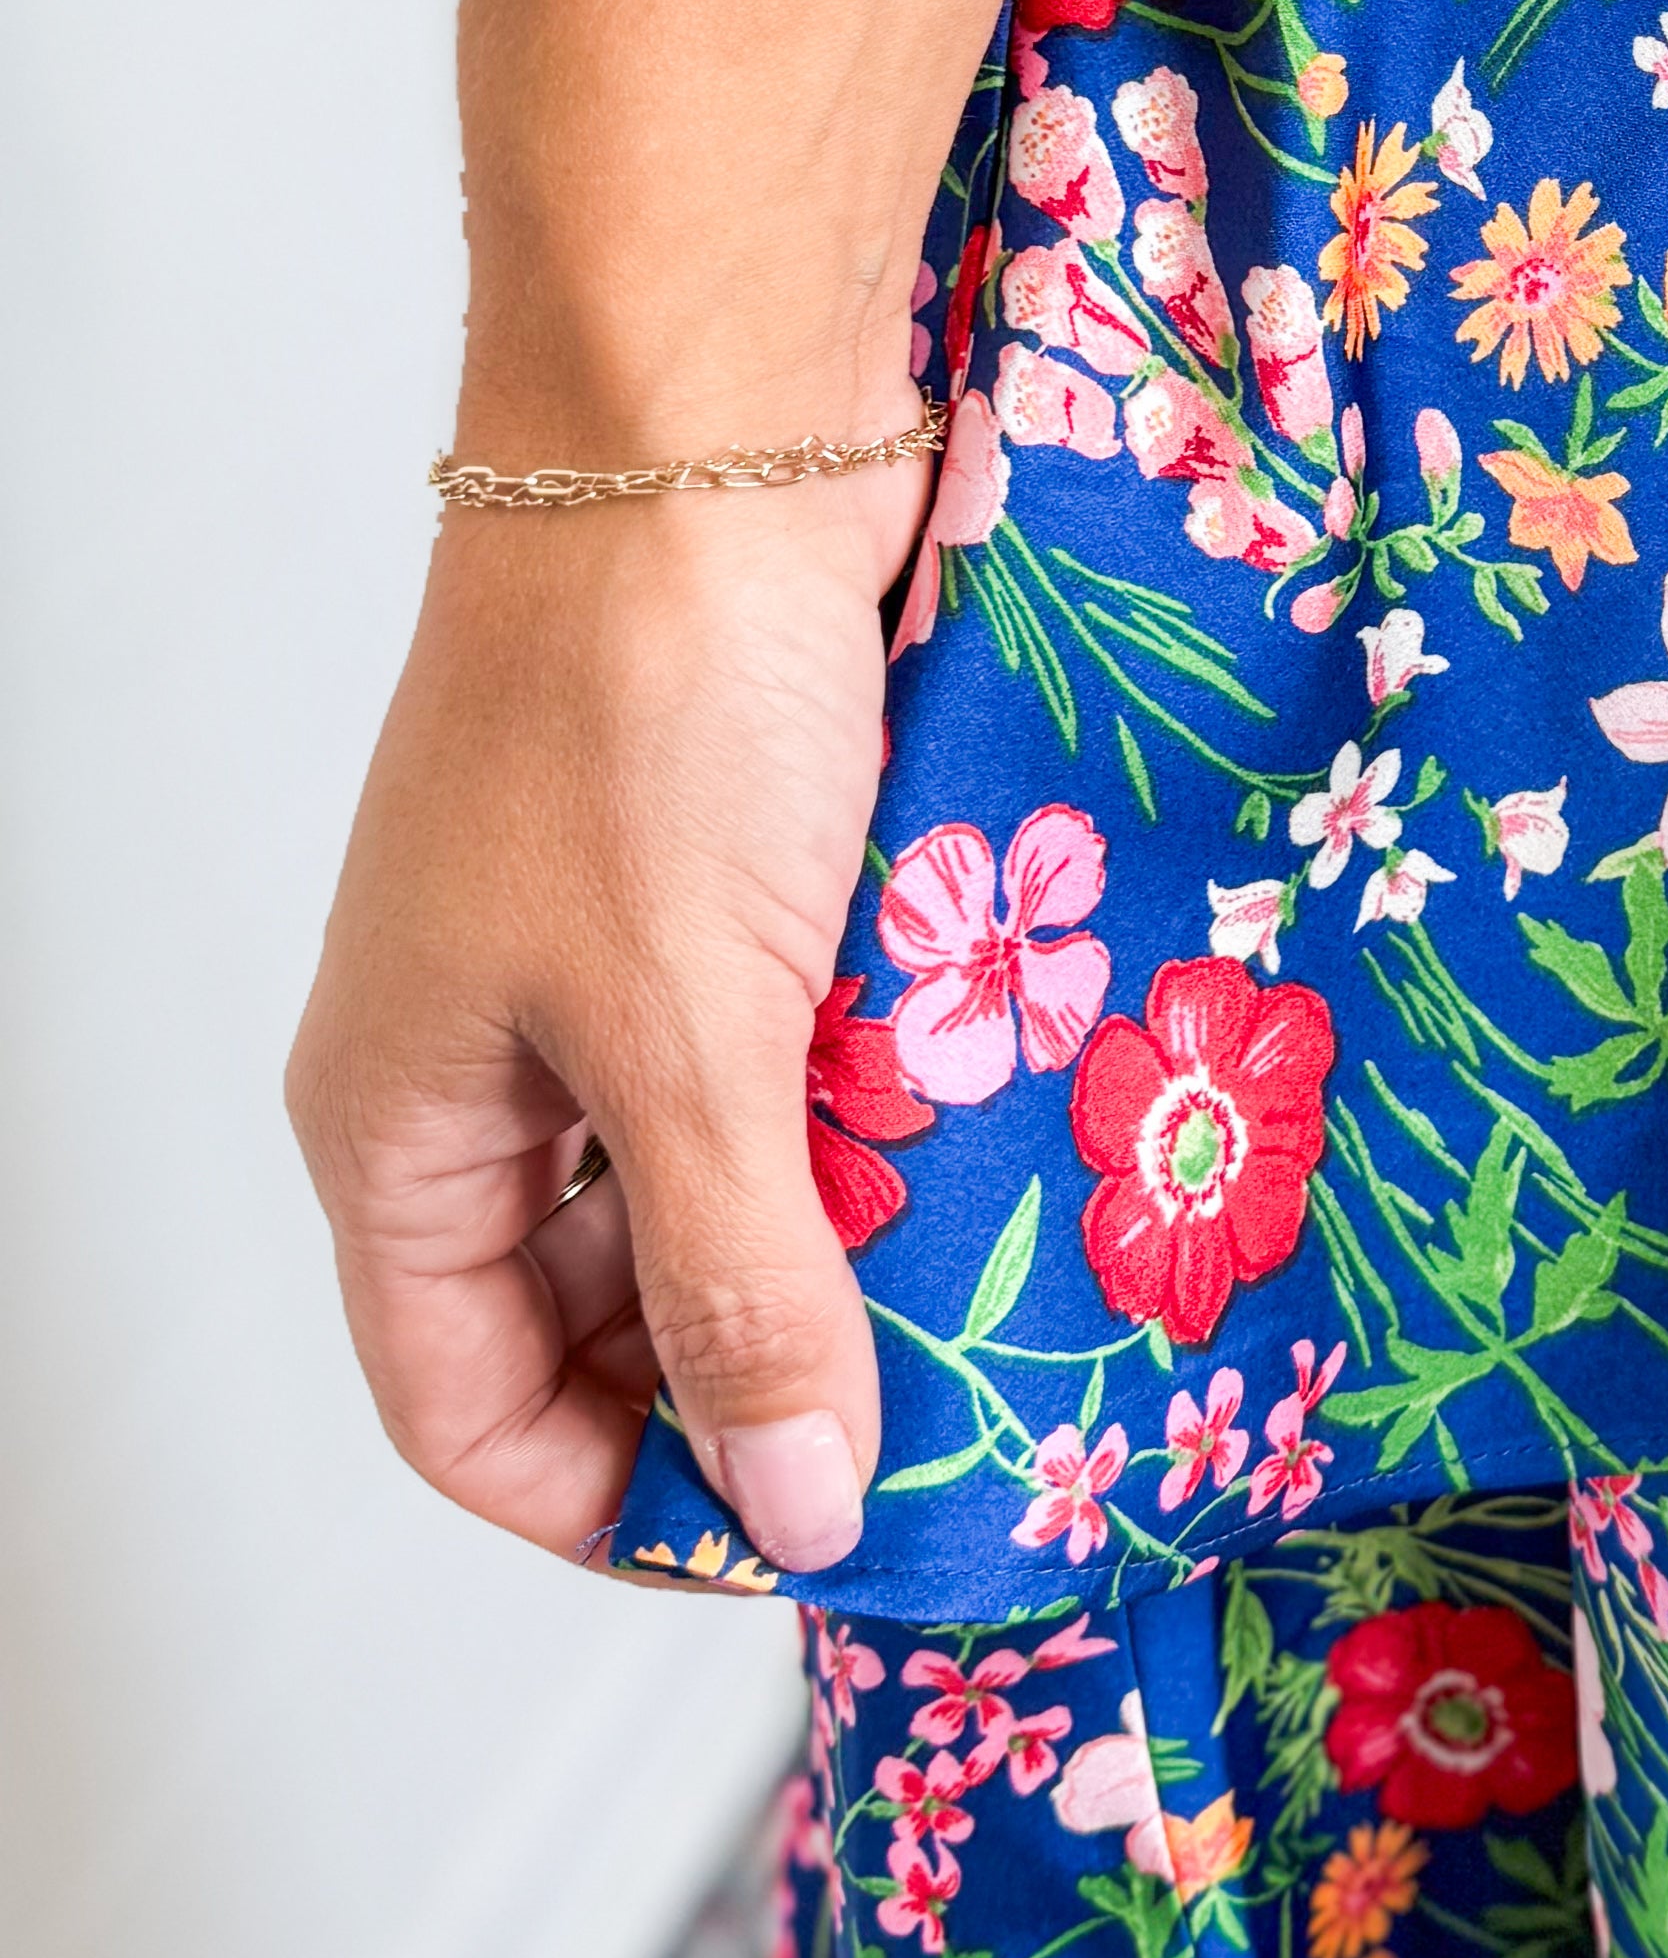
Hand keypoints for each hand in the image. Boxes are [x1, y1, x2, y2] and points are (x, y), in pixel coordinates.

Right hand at [287, 471, 923, 1571]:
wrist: (718, 428)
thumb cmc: (646, 699)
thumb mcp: (698, 1037)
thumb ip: (753, 1283)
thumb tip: (798, 1502)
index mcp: (401, 1122)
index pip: (471, 1408)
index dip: (621, 1496)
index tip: (801, 1528)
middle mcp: (484, 1063)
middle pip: (596, 1315)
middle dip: (752, 1371)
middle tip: (929, 1411)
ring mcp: (599, 972)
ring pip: (707, 1190)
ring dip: (828, 1238)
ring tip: (971, 1273)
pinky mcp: (716, 892)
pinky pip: (781, 1067)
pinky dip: (869, 1116)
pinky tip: (976, 1135)